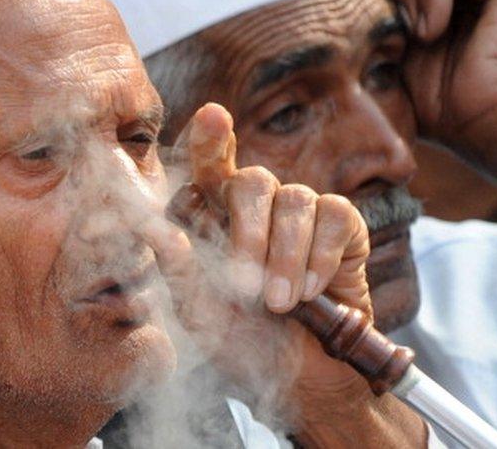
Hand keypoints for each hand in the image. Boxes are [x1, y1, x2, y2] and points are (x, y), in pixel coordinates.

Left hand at [141, 103, 372, 404]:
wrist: (304, 381)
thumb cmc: (245, 345)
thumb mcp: (202, 316)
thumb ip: (179, 272)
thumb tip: (154, 230)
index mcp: (215, 218)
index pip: (210, 168)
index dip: (211, 139)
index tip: (212, 116)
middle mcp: (257, 207)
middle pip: (253, 180)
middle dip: (249, 232)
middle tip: (248, 287)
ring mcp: (300, 212)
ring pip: (295, 199)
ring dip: (286, 256)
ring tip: (281, 304)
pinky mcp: (342, 226)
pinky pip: (333, 216)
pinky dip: (321, 256)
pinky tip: (313, 290)